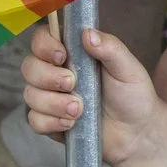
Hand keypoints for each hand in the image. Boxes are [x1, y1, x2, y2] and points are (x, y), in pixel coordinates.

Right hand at [22, 24, 161, 166]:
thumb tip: (88, 34)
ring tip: (79, 110)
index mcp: (73, 53)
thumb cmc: (133, 96)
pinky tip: (71, 124)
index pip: (42, 39)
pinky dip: (51, 122)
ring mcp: (51, 98)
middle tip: (73, 84)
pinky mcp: (50, 122)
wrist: (137, 133)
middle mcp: (56, 72)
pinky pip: (34, 120)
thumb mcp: (127, 68)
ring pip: (30, 95)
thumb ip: (110, 48)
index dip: (44, 45)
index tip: (61, 56)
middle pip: (29, 67)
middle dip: (48, 77)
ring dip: (53, 103)